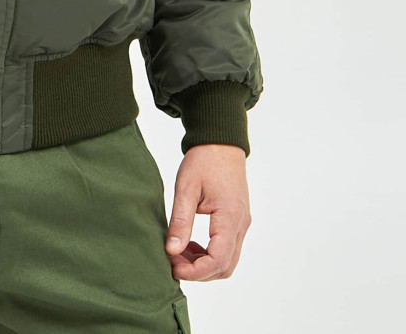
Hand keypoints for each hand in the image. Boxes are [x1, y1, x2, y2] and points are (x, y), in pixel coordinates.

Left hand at [165, 143, 250, 280]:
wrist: (220, 143)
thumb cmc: (203, 161)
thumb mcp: (185, 189)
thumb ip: (180, 221)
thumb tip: (172, 251)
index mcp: (230, 217)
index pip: (218, 259)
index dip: (196, 271)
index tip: (174, 268)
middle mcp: (241, 225)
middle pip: (225, 266)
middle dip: (199, 271)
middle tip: (173, 262)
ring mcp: (242, 224)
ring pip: (228, 260)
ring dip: (204, 265)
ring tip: (179, 253)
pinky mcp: (238, 221)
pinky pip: (227, 248)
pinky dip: (210, 254)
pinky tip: (190, 245)